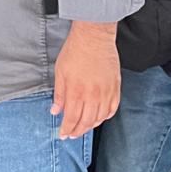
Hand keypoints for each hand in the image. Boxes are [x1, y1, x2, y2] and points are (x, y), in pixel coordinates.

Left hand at [52, 21, 120, 138]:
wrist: (94, 37)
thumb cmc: (75, 51)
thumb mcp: (60, 72)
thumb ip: (59, 94)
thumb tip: (55, 111)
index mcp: (76, 91)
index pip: (71, 118)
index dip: (66, 129)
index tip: (63, 135)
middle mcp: (93, 95)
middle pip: (86, 122)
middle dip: (77, 131)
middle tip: (72, 135)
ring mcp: (106, 92)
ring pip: (100, 118)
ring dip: (91, 126)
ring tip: (84, 128)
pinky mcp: (115, 87)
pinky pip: (113, 108)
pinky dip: (106, 116)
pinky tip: (100, 117)